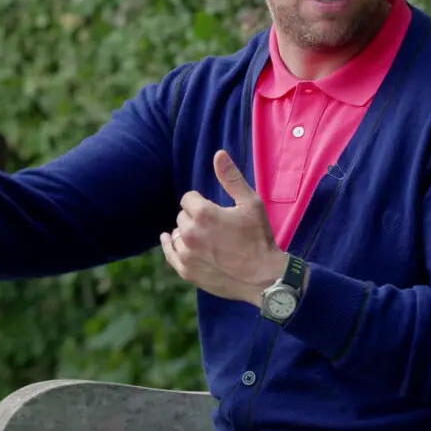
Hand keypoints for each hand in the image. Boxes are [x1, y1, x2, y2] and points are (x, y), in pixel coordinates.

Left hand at [161, 149, 286, 305]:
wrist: (263, 277)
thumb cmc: (259, 238)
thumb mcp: (251, 203)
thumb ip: (231, 177)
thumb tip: (218, 153)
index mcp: (203, 214)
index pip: (188, 198)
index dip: (201, 201)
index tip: (214, 208)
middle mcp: (189, 233)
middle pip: (182, 216)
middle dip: (194, 217)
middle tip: (215, 225)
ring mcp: (186, 254)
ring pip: (176, 234)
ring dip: (186, 232)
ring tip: (205, 237)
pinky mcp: (186, 271)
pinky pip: (170, 254)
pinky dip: (170, 246)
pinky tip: (168, 240)